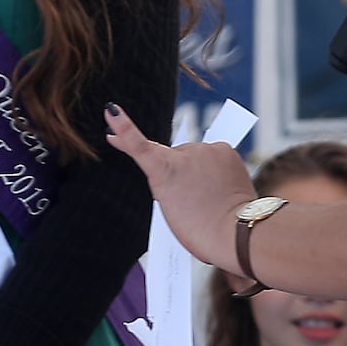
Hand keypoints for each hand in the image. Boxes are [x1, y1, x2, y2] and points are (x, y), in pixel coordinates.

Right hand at [104, 104, 254, 273]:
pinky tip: (220, 186)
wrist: (234, 235)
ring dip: (199, 170)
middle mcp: (185, 153)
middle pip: (176, 156)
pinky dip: (215, 167)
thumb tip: (177, 168)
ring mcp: (207, 149)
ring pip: (196, 155)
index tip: (112, 110)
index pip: (138, 145)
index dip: (123, 127)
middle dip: (179, 172)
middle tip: (189, 197)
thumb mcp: (169, 206)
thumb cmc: (199, 229)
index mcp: (164, 170)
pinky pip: (214, 154)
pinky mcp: (226, 149)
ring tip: (207, 196)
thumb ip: (166, 180)